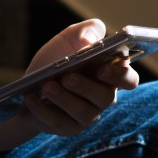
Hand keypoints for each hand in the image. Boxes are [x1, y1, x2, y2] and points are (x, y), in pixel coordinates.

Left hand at [16, 19, 139, 135]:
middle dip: (86, 88)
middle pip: (106, 97)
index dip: (120, 75)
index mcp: (110, 73)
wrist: (29, 86)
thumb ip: (85, 30)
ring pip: (83, 112)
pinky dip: (43, 110)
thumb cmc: (55, 61)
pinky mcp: (69, 127)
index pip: (128, 79)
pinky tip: (31, 98)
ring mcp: (87, 114)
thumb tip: (90, 40)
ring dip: (63, 98)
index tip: (102, 68)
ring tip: (46, 86)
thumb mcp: (67, 39)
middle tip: (67, 77)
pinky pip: (59, 122)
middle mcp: (103, 96)